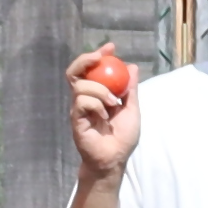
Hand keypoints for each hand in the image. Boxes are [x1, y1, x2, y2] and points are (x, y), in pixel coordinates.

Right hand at [67, 55, 139, 176]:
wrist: (115, 159)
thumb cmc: (122, 138)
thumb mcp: (132, 110)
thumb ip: (130, 90)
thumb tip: (132, 67)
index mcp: (96, 93)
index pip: (91, 69)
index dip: (98, 55)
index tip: (110, 47)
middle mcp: (84, 98)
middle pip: (75, 71)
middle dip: (86, 60)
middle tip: (100, 57)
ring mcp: (78, 108)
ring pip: (81, 86)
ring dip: (100, 90)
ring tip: (113, 104)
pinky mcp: (75, 119)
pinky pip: (82, 102)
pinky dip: (96, 105)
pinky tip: (105, 117)